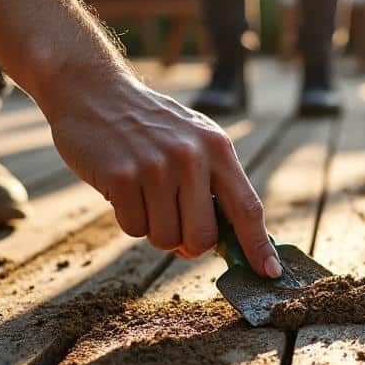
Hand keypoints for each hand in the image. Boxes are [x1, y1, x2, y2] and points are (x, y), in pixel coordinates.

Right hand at [39, 62, 281, 275]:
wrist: (95, 92)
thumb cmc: (150, 126)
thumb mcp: (193, 141)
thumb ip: (215, 184)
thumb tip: (235, 241)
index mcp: (217, 148)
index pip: (247, 208)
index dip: (258, 245)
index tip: (268, 273)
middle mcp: (191, 157)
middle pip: (203, 237)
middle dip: (188, 244)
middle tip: (174, 224)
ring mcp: (156, 166)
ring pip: (165, 238)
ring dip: (154, 228)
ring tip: (144, 192)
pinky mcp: (121, 177)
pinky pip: (133, 228)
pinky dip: (128, 218)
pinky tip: (123, 187)